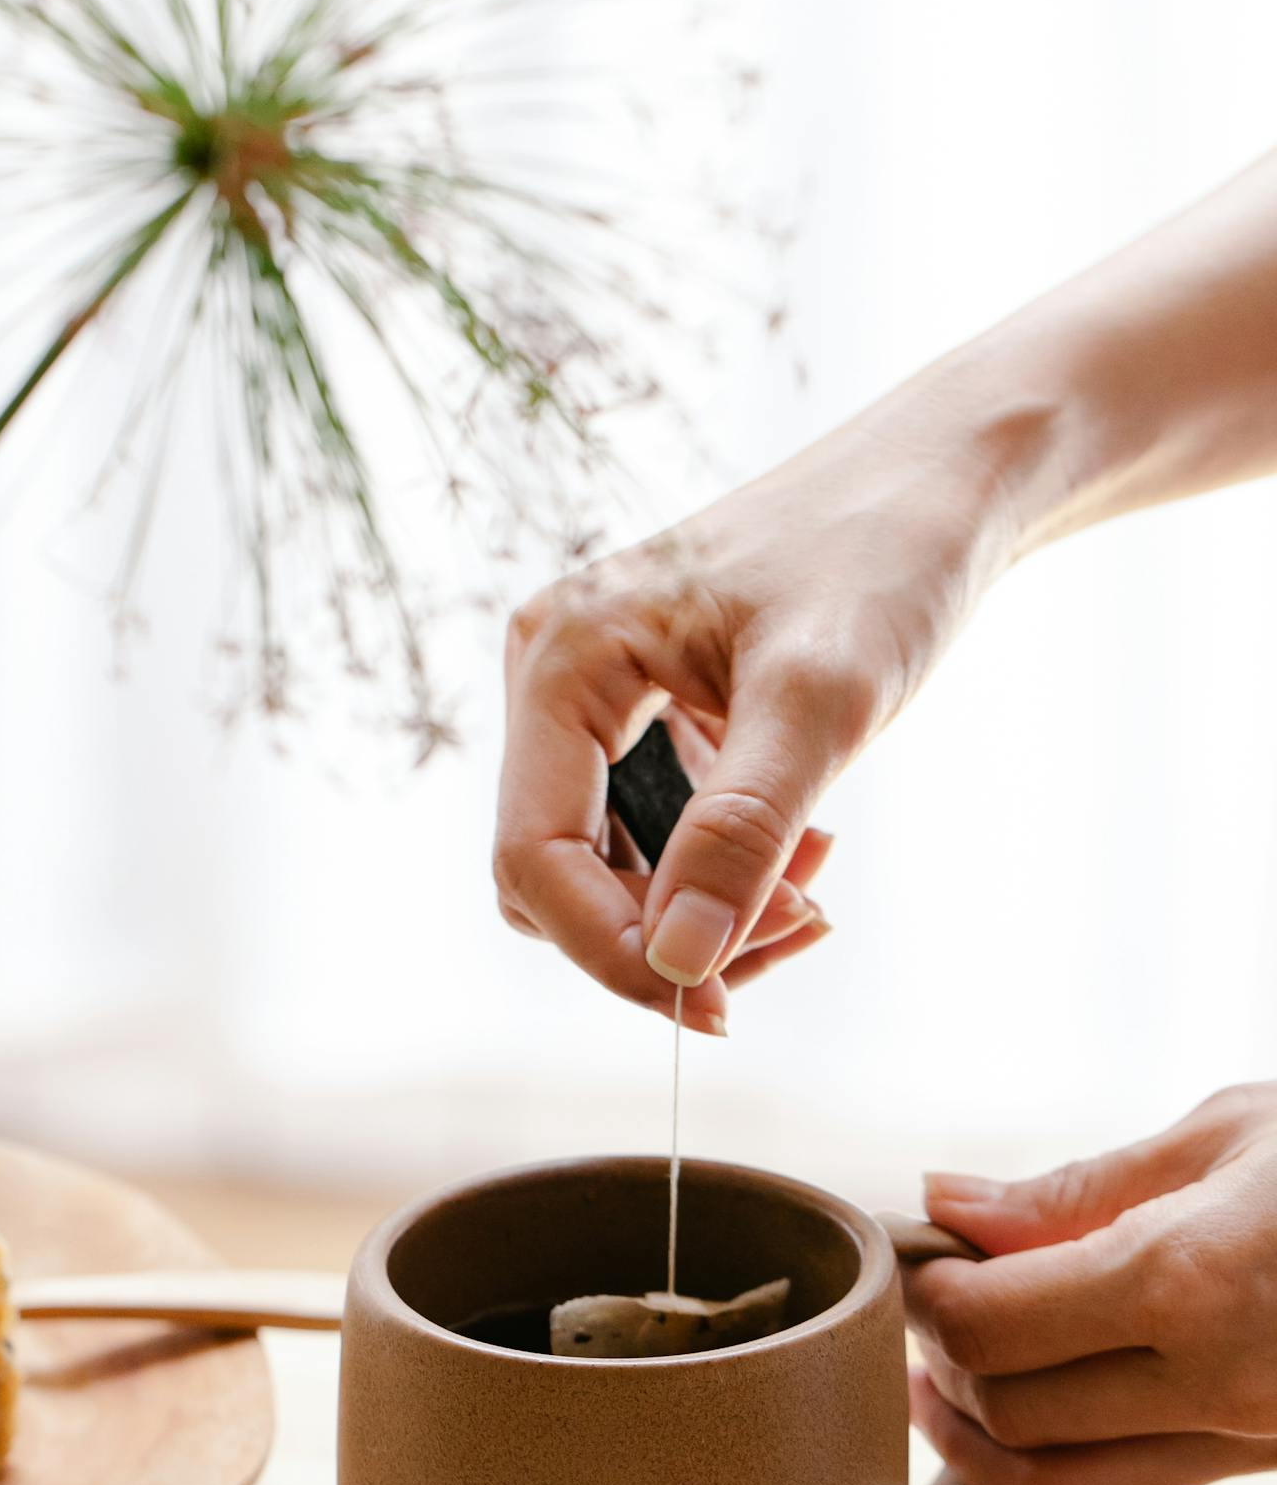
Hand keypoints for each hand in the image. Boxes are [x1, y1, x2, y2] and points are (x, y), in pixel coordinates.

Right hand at [493, 377, 1021, 1030]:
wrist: (949, 477)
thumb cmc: (885, 557)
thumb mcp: (822, 701)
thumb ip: (741, 835)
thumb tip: (677, 969)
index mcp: (561, 659)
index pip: (533, 858)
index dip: (611, 953)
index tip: (714, 1008)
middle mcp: (556, 679)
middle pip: (557, 879)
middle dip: (662, 937)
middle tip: (794, 935)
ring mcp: (599, 701)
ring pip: (607, 872)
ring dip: (701, 913)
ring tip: (814, 893)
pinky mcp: (649, 718)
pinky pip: (654, 838)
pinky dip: (723, 873)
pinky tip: (805, 855)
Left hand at [909, 1088, 1276, 1484]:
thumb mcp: (1232, 1132)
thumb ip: (1077, 1188)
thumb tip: (949, 1205)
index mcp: (1192, 1279)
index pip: (993, 1327)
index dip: (929, 1299)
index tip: (920, 1259)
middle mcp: (1218, 1379)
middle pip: (1010, 1411)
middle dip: (942, 1362)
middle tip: (927, 1305)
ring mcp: (1251, 1438)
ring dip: (976, 1439)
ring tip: (940, 1381)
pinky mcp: (1267, 1464)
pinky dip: (1049, 1469)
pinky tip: (1023, 1413)